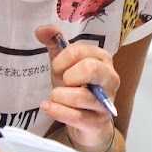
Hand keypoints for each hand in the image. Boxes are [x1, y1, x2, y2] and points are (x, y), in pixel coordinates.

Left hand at [35, 24, 116, 151]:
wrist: (88, 121)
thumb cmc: (77, 87)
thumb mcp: (66, 64)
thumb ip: (55, 44)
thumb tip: (41, 29)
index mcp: (103, 59)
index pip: (80, 51)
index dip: (62, 59)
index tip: (57, 68)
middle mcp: (110, 78)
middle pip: (90, 69)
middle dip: (67, 76)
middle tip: (62, 82)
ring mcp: (106, 102)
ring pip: (80, 97)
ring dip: (59, 96)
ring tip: (55, 97)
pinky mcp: (98, 122)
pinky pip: (76, 117)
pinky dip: (57, 111)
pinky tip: (48, 107)